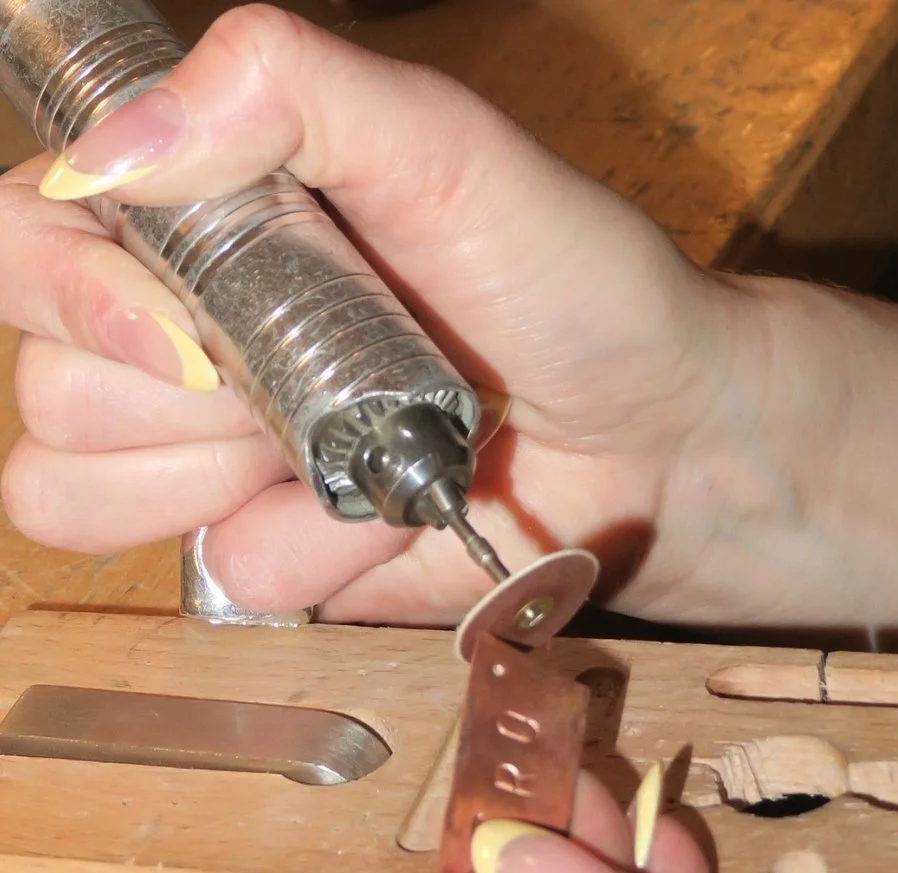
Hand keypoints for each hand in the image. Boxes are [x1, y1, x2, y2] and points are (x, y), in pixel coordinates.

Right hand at [0, 5, 763, 626]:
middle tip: (324, 369)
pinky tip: (387, 512)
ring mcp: (215, 461)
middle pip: (54, 390)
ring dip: (227, 478)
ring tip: (352, 441)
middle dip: (187, 395)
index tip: (198, 321)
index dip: (79, 291)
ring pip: (81, 495)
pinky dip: (309, 547)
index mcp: (196, 221)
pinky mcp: (267, 553)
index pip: (27, 245)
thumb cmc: (566, 278)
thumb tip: (110, 146)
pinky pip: (219, 572)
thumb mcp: (445, 144)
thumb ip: (287, 93)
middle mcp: (180, 339)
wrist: (653, 436)